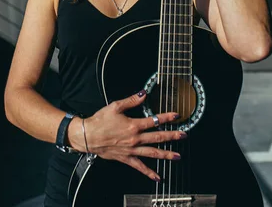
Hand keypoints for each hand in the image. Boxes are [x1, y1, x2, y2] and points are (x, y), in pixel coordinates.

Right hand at [68, 90, 185, 181]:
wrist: (88, 135)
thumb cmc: (100, 120)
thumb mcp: (115, 106)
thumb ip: (131, 100)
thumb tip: (143, 93)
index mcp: (133, 125)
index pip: (154, 121)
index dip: (167, 117)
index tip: (177, 116)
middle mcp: (135, 139)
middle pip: (157, 138)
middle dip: (172, 136)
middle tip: (184, 135)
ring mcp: (131, 150)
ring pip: (152, 153)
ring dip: (166, 155)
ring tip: (178, 156)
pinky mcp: (126, 158)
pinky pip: (140, 166)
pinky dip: (149, 173)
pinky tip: (157, 177)